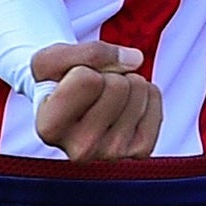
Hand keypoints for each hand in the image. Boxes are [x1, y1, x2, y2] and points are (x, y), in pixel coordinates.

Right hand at [31, 41, 161, 161]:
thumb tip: (136, 60)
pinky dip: (144, 92)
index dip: (83, 68)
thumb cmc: (56, 80)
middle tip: (93, 90)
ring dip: (126, 82)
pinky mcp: (139, 149)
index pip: (87, 80)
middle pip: (118, 85)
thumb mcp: (54, 58)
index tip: (70, 81)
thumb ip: (90, 52)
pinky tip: (124, 106)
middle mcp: (80, 150)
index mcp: (50, 129)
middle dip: (109, 74)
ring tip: (105, 97)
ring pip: (138, 88)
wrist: (67, 105)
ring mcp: (112, 153)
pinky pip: (155, 97)